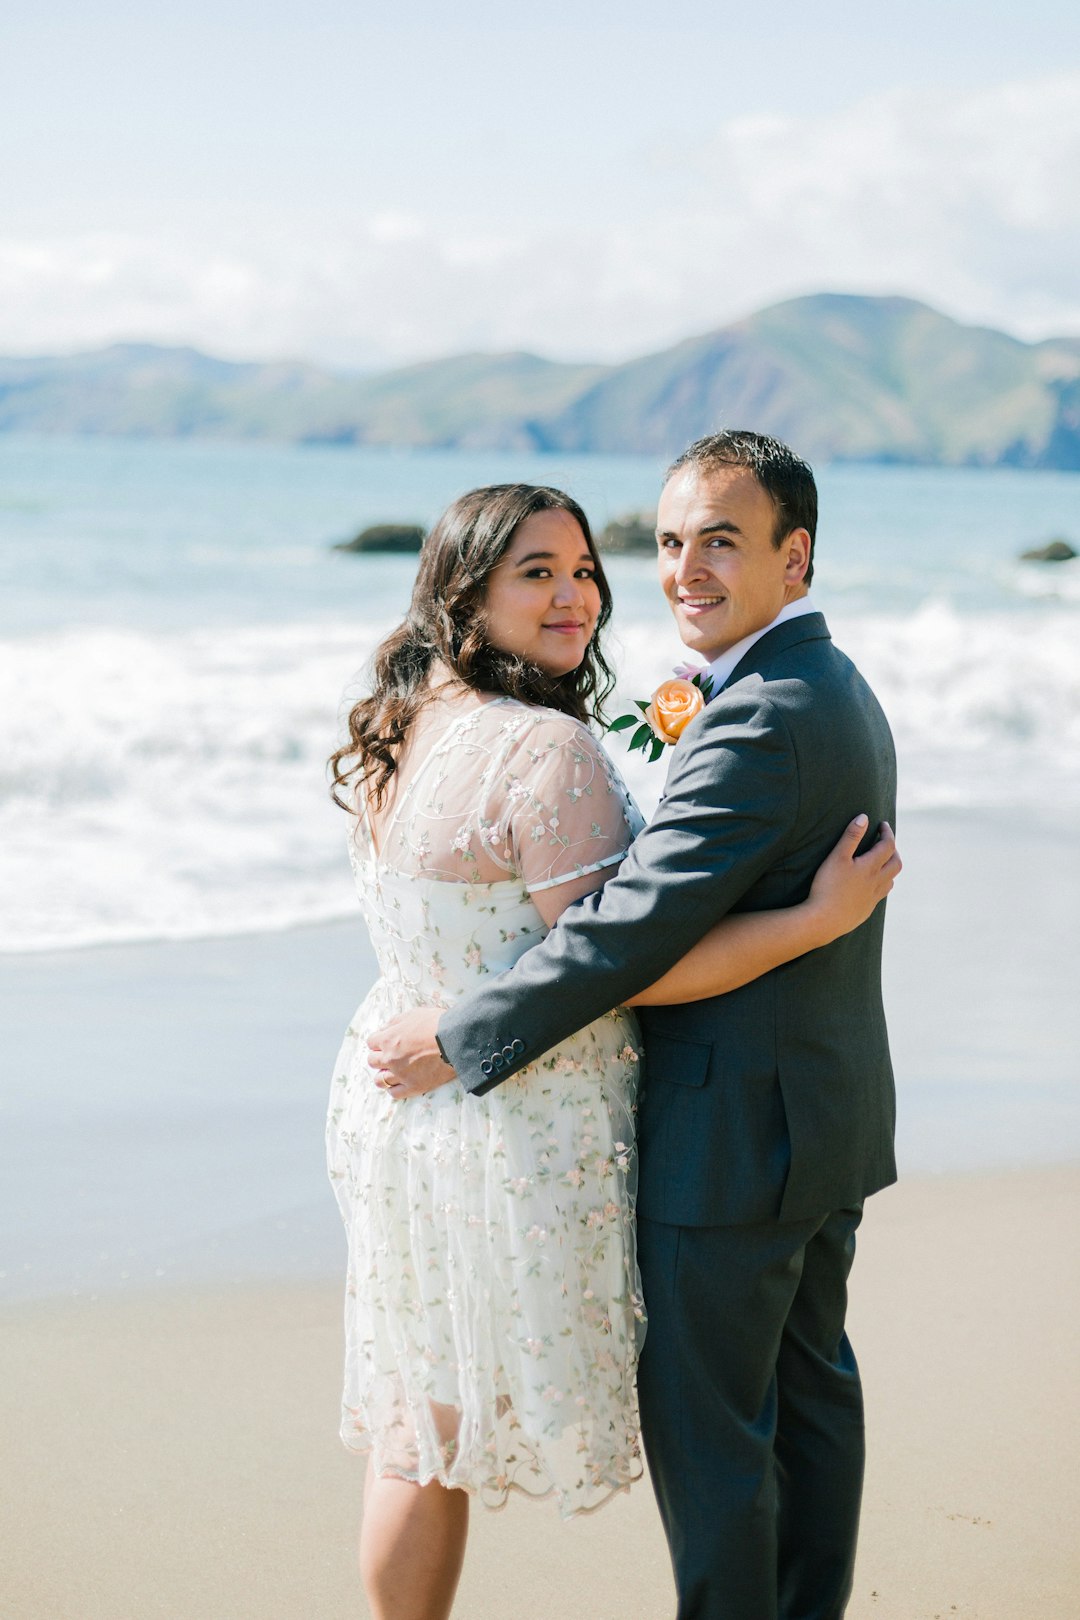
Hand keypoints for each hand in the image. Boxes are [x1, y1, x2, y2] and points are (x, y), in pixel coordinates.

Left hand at [367, 1008, 456, 1099]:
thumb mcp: (413, 1014)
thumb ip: (395, 1022)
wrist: (456, 1040)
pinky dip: (394, 1088)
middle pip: (372, 1061)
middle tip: (391, 1054)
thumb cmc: (436, 1023)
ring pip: (380, 1080)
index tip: (387, 1041)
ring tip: (393, 1071)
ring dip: (384, 1074)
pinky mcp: (414, 1087)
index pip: (371, 1042)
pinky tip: (401, 1082)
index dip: (379, 1041)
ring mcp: (401, 1075)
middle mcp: (390, 1058)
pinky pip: (394, 1093)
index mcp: (388, 1039)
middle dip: (380, 1056)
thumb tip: (385, 1029)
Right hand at [806, 816, 901, 943]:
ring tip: (881, 863)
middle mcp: (877, 882)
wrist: (825, 920)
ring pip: (890, 881)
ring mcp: (873, 898)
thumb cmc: (828, 886)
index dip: (887, 833)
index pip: (888, 845)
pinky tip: (871, 886)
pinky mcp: (866, 910)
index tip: (882, 825)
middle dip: (893, 850)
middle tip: (884, 842)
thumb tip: (864, 817)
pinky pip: (881, 895)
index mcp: (871, 867)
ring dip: (889, 869)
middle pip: (896, 864)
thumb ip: (851, 836)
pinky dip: (881, 885)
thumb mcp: (837, 857)